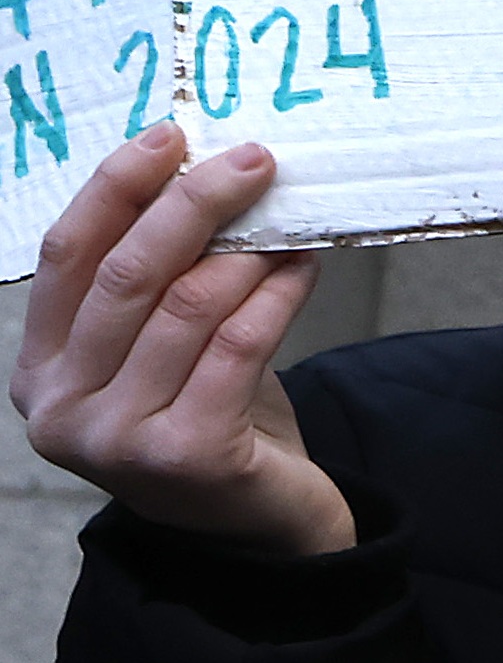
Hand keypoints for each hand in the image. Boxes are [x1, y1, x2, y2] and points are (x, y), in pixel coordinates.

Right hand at [17, 131, 346, 555]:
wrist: (261, 526)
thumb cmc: (212, 419)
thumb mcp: (161, 349)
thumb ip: (156, 282)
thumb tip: (197, 170)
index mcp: (38, 370)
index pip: (65, 255)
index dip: (114, 188)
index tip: (169, 135)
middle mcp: (61, 408)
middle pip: (125, 273)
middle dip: (190, 204)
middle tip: (251, 159)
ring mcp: (117, 439)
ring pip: (186, 306)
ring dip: (246, 249)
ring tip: (290, 216)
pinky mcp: (185, 456)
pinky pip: (237, 346)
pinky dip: (276, 294)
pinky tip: (304, 264)